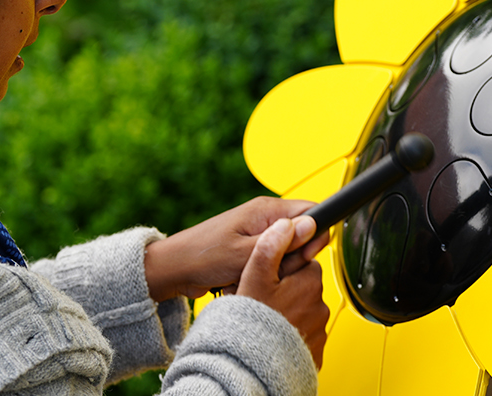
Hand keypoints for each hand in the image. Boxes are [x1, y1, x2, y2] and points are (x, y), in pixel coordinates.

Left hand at [143, 197, 313, 301]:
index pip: (311, 211)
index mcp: (266, 210)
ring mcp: (258, 234)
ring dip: (280, 268)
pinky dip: (268, 273)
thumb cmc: (202, 257)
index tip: (305, 255)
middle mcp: (264, 219)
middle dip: (297, 256)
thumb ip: (282, 241)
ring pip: (288, 251)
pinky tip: (252, 280)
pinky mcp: (251, 249)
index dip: (316, 234)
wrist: (175, 269)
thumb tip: (312, 225)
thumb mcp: (245, 253)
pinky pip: (273, 261)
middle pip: (302, 234)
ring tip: (259, 276)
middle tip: (277, 270)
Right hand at [237, 216, 329, 367]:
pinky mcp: (316, 350)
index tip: (268, 279)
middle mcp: (320, 304)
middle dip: (287, 290)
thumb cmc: (253, 321)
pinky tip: (277, 335)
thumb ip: (271, 246)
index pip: (302, 263)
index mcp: (309, 281)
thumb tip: (287, 224)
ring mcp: (320, 329)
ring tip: (268, 319)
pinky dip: (294, 334)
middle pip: (303, 287)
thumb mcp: (255, 276)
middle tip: (264, 299)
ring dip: (290, 313)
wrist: (254, 364)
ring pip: (304, 311)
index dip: (282, 268)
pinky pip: (306, 335)